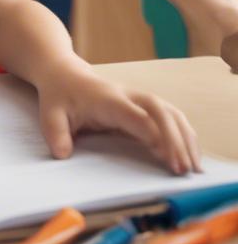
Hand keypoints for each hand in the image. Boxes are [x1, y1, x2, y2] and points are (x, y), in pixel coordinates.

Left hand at [35, 63, 200, 174]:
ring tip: (194, 167)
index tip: (163, 156)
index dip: (151, 133)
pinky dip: (183, 134)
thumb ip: (55, 133)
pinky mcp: (143, 105)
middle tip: (182, 169)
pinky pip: (170, 116)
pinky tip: (190, 154)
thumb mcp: (50, 114)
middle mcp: (127, 96)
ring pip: (170, 112)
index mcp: (107, 99)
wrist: (64, 74)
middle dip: (175, 139)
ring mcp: (138, 99)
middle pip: (159, 111)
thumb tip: (62, 154)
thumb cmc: (59, 96)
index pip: (135, 115)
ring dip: (185, 137)